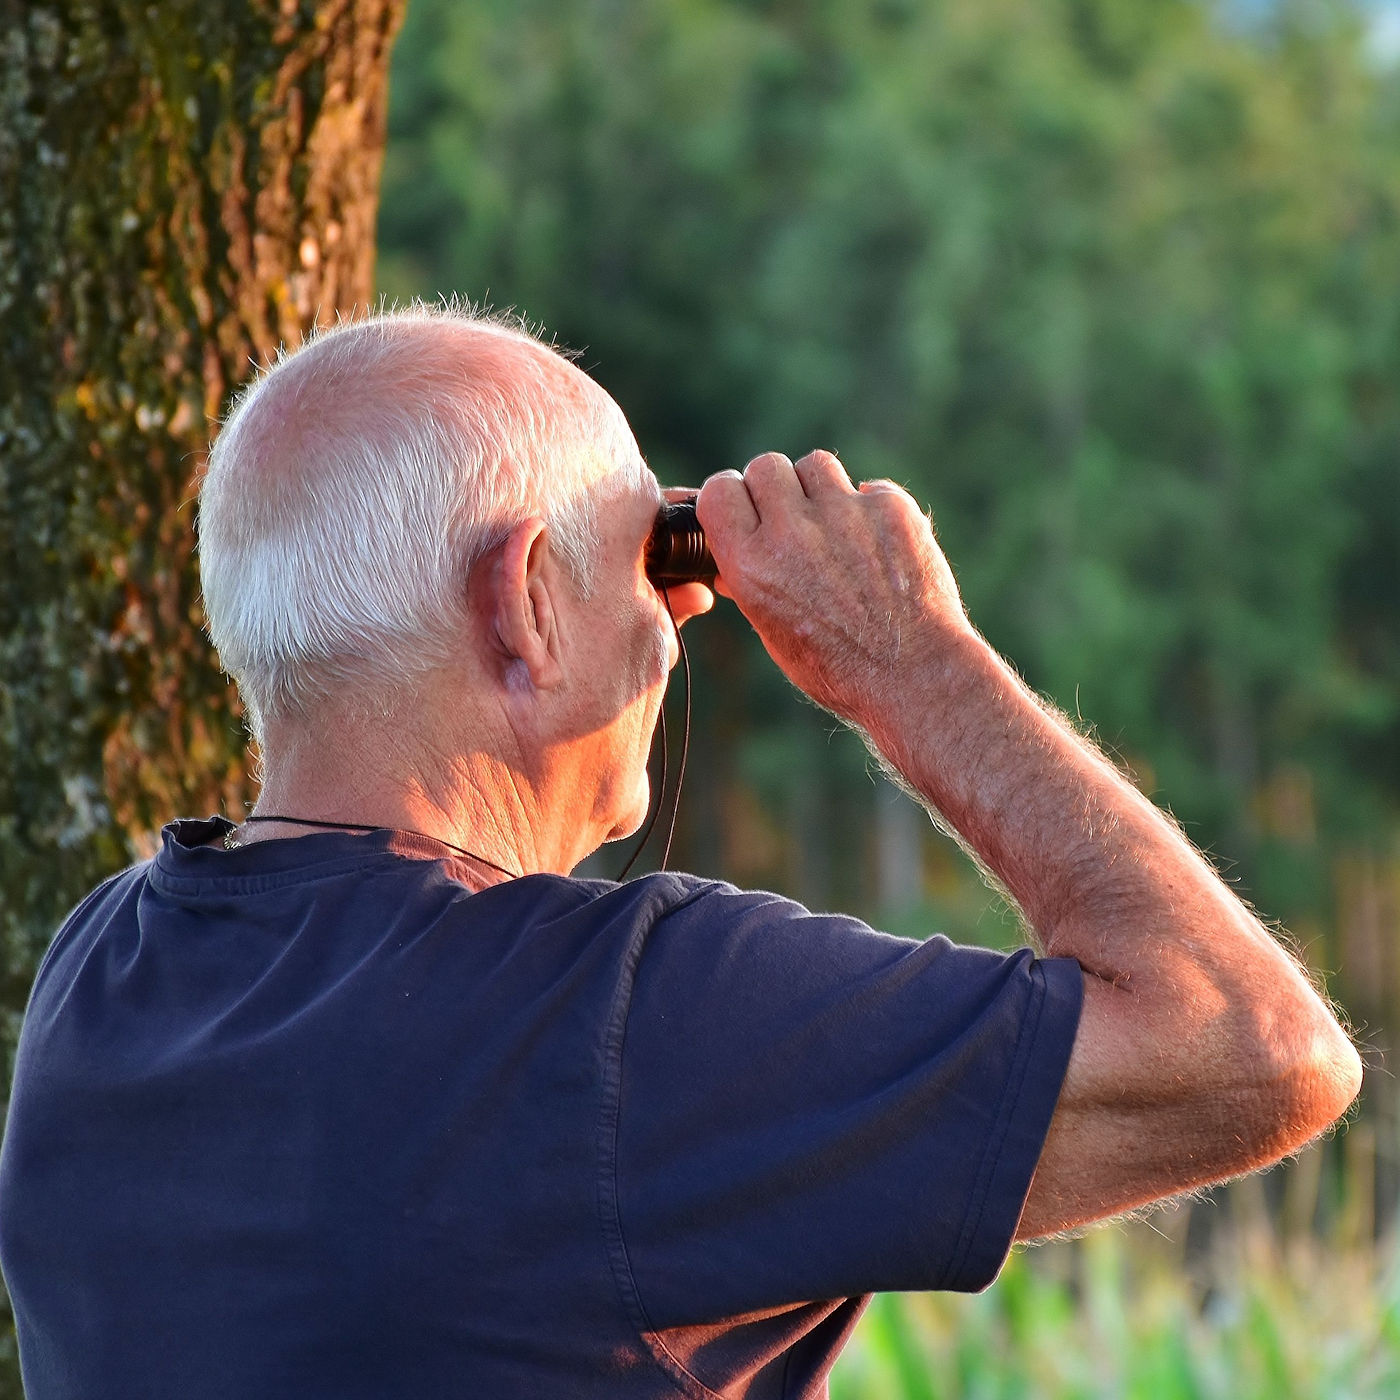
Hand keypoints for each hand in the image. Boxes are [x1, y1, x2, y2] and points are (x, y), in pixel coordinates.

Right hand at [695, 452, 972, 720]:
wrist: (914, 676)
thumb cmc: (839, 668)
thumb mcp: (775, 635)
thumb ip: (749, 588)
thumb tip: (730, 567)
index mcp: (752, 565)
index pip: (719, 491)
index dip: (731, 496)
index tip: (744, 508)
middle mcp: (792, 532)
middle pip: (766, 466)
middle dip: (775, 488)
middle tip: (792, 518)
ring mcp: (844, 515)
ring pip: (815, 465)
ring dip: (820, 490)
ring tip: (835, 528)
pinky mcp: (891, 509)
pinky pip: (869, 489)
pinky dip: (870, 511)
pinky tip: (878, 546)